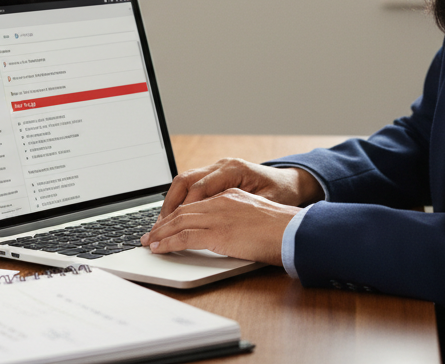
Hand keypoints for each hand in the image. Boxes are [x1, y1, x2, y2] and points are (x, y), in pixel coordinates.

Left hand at [141, 188, 296, 264]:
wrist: (294, 231)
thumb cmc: (282, 229)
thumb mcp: (257, 215)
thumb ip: (239, 218)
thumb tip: (229, 232)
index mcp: (230, 195)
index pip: (195, 202)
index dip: (177, 213)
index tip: (166, 224)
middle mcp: (221, 201)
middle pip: (182, 210)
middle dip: (163, 223)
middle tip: (150, 234)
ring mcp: (219, 215)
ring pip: (179, 221)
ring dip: (161, 233)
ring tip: (149, 243)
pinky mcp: (218, 232)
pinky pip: (185, 237)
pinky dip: (168, 243)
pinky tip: (160, 249)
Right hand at [157, 158, 323, 217]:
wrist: (291, 182)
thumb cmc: (281, 194)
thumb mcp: (265, 204)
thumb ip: (240, 211)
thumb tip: (216, 224)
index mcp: (232, 169)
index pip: (198, 188)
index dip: (183, 210)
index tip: (172, 228)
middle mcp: (222, 165)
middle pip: (185, 181)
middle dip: (170, 205)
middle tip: (159, 228)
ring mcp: (217, 167)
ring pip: (184, 181)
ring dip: (171, 202)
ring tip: (162, 224)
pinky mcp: (216, 175)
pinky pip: (191, 184)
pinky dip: (180, 199)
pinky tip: (175, 216)